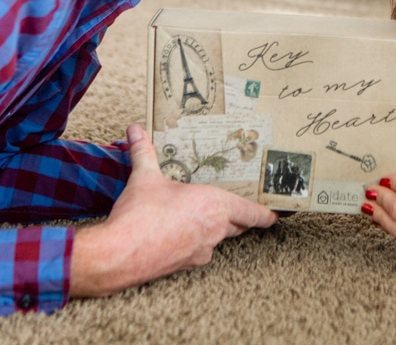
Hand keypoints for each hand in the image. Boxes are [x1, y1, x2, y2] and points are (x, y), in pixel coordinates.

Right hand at [70, 124, 277, 296]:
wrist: (119, 254)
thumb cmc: (140, 216)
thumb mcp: (144, 178)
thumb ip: (143, 151)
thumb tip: (135, 130)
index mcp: (214, 205)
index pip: (251, 212)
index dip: (265, 214)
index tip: (276, 215)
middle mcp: (214, 230)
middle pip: (237, 225)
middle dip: (239, 218)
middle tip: (241, 210)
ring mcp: (201, 250)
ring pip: (218, 238)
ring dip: (214, 228)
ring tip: (201, 217)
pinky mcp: (186, 264)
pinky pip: (198, 251)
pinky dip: (194, 241)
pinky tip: (178, 233)